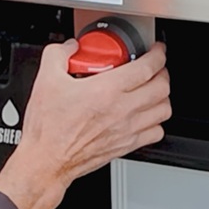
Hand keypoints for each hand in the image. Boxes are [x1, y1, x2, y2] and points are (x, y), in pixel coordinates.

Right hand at [0, 41, 170, 208]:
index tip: (155, 50)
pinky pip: (156, 132)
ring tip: (152, 90)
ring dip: (162, 96)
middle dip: (162, 72)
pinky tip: (145, 116)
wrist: (46, 161)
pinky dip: (156, 121)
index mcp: (106, 90)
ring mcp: (127, 130)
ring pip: (163, 110)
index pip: (147, 67)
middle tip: (154, 67)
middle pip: (162, 87)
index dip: (157, 54)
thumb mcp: (45, 80)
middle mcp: (122, 110)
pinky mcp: (126, 146)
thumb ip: (57, 55)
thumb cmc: (47, 128)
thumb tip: (70, 47)